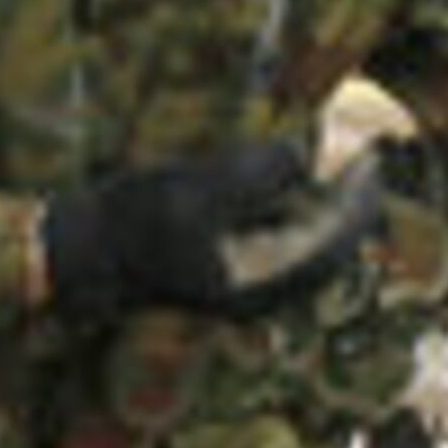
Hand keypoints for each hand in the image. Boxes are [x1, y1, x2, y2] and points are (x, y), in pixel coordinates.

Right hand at [39, 141, 384, 320]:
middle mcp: (256, 294)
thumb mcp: (193, 190)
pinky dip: (290, 218)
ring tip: (327, 168)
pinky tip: (283, 188)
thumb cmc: (131, 222)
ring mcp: (240, 288)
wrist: (78, 256)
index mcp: (257, 282)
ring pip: (303, 250)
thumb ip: (253, 174)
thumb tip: (303, 153)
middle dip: (345, 203)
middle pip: (325, 249)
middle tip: (358, 158)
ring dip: (319, 210)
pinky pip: (277, 249)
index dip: (358, 197)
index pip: (332, 242)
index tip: (369, 155)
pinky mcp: (223, 277)